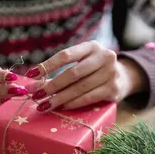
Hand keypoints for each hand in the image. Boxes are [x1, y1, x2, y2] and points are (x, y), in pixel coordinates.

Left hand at [27, 41, 147, 110]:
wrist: (124, 78)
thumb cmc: (95, 70)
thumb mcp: (84, 61)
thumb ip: (65, 68)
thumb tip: (36, 82)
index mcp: (92, 46)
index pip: (66, 55)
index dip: (47, 65)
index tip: (31, 75)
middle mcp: (104, 57)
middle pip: (72, 73)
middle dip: (51, 86)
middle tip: (35, 95)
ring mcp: (111, 73)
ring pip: (79, 88)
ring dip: (59, 98)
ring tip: (44, 105)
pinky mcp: (114, 89)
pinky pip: (89, 97)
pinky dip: (73, 103)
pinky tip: (62, 106)